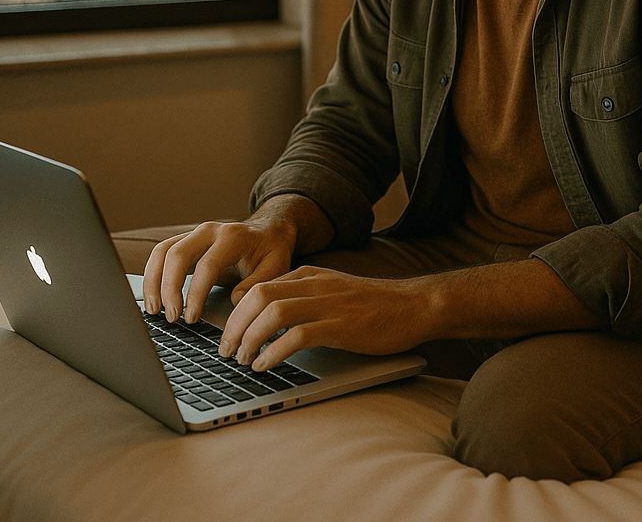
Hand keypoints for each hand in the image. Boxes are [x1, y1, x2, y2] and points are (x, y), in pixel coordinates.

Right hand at [141, 194, 332, 323]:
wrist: (269, 230)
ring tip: (154, 310)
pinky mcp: (187, 240)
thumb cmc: (272, 251)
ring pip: (163, 251)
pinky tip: (153, 296)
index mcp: (233, 237)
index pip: (207, 265)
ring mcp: (195, 234)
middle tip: (171, 317)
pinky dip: (153, 274)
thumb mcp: (276, 268)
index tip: (191, 318)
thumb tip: (235, 302)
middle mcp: (209, 231)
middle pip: (177, 254)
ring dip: (154, 281)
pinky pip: (162, 252)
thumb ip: (257, 285)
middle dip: (168, 288)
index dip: (196, 293)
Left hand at [217, 266, 434, 369]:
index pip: (258, 287)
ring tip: (243, 360)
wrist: (416, 306)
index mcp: (308, 276)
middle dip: (235, 326)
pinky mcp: (341, 327)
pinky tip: (266, 365)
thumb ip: (303, 298)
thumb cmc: (374, 306)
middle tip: (226, 351)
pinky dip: (274, 351)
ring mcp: (328, 304)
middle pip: (258, 297)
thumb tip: (267, 319)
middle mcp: (314, 285)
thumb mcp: (332, 292)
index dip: (235, 313)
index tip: (227, 336)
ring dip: (250, 339)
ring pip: (273, 313)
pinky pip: (298, 336)